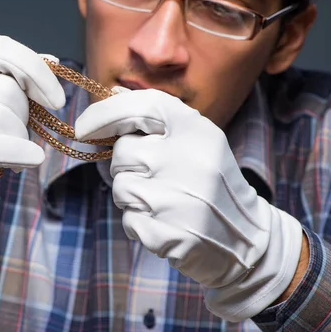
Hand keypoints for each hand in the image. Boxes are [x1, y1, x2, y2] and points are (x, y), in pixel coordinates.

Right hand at [0, 34, 65, 272]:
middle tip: (14, 140)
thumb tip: (53, 61)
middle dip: (23, 121)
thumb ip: (11, 81)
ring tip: (4, 156)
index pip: (3, 49)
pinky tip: (29, 160)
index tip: (56, 101)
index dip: (36, 73)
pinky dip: (15, 153)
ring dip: (16, 143)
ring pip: (3, 120)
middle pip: (8, 92)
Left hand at [74, 88, 302, 320]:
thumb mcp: (197, 141)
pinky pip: (129, 221)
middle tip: (156, 177)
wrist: (247, 239)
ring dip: (133, 197)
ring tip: (165, 202)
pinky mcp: (170, 233)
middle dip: (127, 166)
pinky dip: (140, 224)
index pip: (140, 106)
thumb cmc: (211, 184)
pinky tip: (166, 224)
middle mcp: (187, 159)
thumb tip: (112, 92)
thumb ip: (157, 120)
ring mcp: (178, 198)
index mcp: (197, 130)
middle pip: (123, 153)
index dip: (105, 112)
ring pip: (121, 188)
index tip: (83, 127)